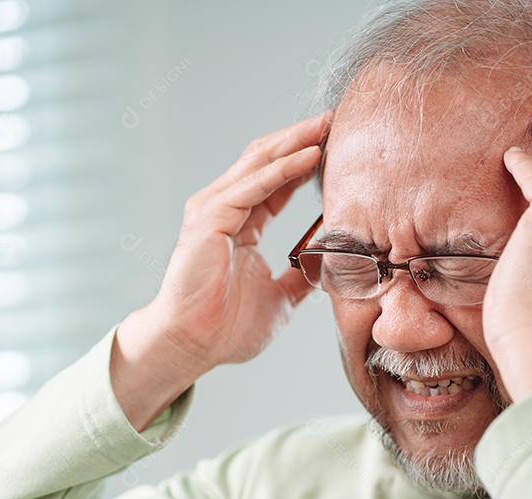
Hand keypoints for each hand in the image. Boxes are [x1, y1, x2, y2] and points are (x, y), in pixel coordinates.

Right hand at [113, 113, 329, 428]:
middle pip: (267, 159)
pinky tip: (311, 156)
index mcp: (239, 223)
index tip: (338, 146)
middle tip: (337, 120)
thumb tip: (328, 266)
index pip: (277, 180)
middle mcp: (223, 208)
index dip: (306, 160)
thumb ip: (300, 277)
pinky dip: (284, 169)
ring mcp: (213, 209)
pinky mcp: (209, 217)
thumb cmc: (226, 329)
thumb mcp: (280, 299)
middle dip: (302, 137)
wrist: (193, 346)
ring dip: (296, 142)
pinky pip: (253, 185)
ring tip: (328, 126)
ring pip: (260, 162)